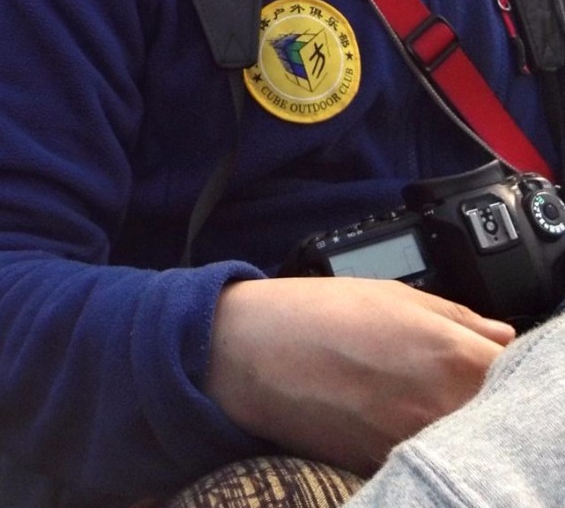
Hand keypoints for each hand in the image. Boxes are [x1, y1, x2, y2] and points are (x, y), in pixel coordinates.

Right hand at [206, 276, 514, 475]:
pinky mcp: (385, 468)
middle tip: (446, 370)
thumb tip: (500, 333)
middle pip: (493, 408)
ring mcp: (416, 445)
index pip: (514, 369)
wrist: (248, 357)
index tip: (487, 353)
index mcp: (453, 356)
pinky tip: (392, 414)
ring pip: (462, 435)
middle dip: (479, 389)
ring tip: (413, 390)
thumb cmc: (315, 315)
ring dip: (453, 415)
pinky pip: (425, 454)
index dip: (503, 361)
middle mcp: (443, 408)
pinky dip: (421, 437)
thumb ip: (456, 317)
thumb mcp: (393, 296)